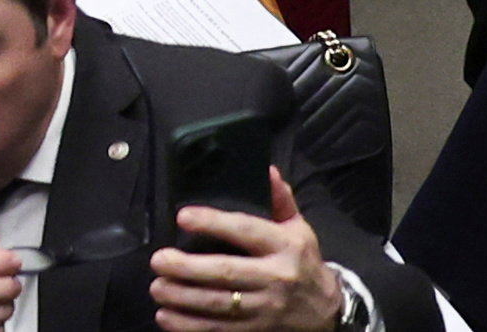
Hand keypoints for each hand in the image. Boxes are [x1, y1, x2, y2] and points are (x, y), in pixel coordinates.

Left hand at [151, 171, 340, 331]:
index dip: (213, 223)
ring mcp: (266, 309)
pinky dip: (191, 326)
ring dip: (183, 298)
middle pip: (227, 272)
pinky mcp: (258, 331)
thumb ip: (280, 200)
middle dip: (188, 268)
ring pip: (220, 305)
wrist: (328, 311)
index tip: (182, 216)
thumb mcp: (299, 229)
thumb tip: (267, 170)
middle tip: (158, 260)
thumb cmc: (303, 262)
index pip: (246, 231)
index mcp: (285, 246)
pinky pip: (221, 330)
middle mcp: (276, 278)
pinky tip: (167, 317)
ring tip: (157, 288)